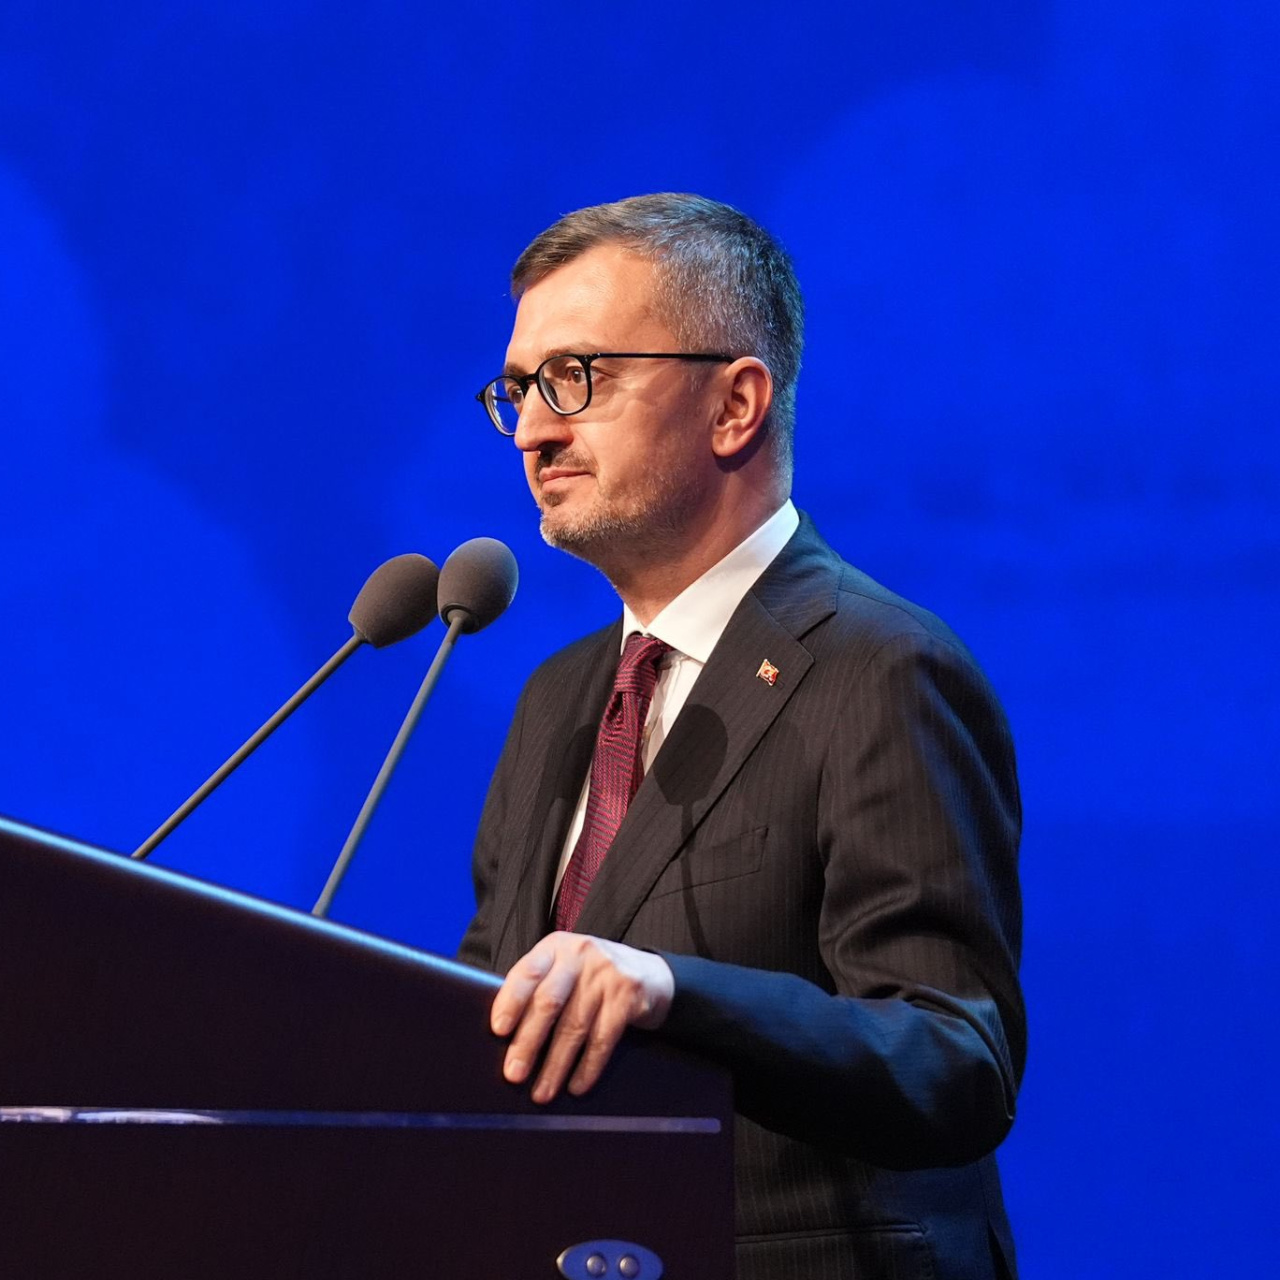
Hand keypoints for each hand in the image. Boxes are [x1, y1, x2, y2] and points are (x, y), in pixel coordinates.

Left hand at [490, 932, 673, 1103]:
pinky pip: (603, 1039)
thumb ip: (540, 988)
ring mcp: (606, 974)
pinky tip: (576, 1086)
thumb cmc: (593, 977)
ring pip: (574, 1026)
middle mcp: (580, 955)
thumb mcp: (565, 968)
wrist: (652, 974)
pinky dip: (588, 1067)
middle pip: (549, 1002)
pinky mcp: (628, 996)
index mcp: (555, 948)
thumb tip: (506, 1035)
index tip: (498, 1030)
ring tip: (542, 1092)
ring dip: (556, 1065)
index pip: (528, 972)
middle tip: (514, 1073)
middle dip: (528, 1042)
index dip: (511, 1001)